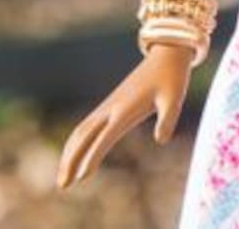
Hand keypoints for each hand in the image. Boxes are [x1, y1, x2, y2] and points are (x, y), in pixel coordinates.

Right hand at [56, 44, 193, 188]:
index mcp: (126, 109)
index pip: (104, 137)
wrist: (167, 53)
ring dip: (69, 153)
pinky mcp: (112, 103)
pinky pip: (87, 125)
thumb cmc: (172, 77)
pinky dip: (76, 141)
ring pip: (81, 130)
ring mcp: (110, 105)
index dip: (92, 156)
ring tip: (63, 177)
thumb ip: (168, 119)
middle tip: (62, 186)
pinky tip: (75, 154)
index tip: (81, 177)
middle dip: (71, 160)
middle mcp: (113, 108)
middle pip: (84, 136)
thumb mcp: (175, 98)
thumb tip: (161, 141)